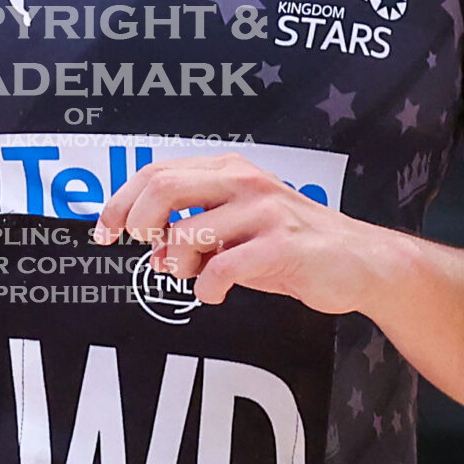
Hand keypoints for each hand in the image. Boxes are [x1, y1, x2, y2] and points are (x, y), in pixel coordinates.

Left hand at [92, 151, 384, 315]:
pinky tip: (215, 293)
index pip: (157, 172)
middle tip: (147, 253)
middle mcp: (245, 181)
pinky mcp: (283, 245)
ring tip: (193, 276)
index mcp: (229, 170)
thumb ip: (196, 225)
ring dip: (177, 264)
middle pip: (164, 187)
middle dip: (139, 223)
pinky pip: (223, 267)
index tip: (103, 232)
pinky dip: (208, 287)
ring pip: (189, 232)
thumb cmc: (292, 244)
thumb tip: (151, 246)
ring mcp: (265, 211)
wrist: (360, 262)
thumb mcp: (238, 225)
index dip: (120, 202)